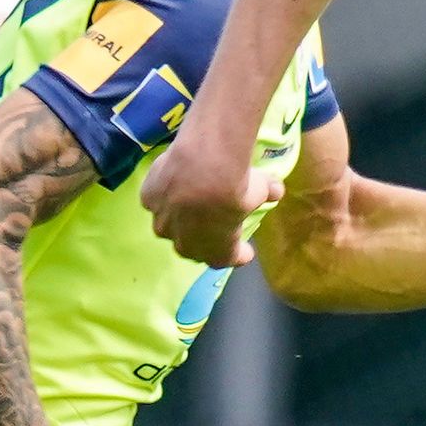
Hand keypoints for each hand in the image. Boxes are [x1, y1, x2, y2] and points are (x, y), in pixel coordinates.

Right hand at [139, 114, 277, 268]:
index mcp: (217, 251)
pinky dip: (163, 195)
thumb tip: (276, 190)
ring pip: (169, 226)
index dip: (236, 254)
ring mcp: (164, 223)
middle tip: (212, 225)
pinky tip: (170, 183)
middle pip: (192, 248)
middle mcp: (186, 244)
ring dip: (178, 218)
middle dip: (201, 240)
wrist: (202, 165)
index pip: (226, 259)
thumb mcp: (259, 190)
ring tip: (186, 202)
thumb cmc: (235, 187)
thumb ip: (266, 192)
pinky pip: (155, 201)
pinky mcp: (149, 201)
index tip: (245, 250)